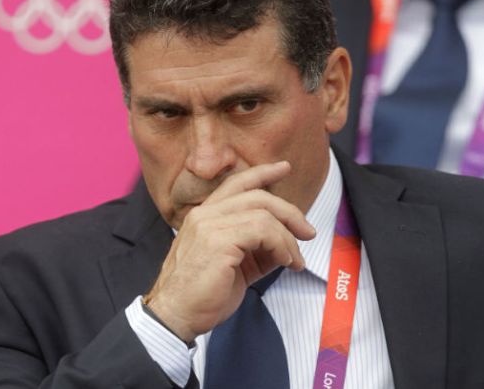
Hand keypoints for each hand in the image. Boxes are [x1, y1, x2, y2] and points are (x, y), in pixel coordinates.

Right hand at [145, 161, 316, 341]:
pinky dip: (281, 245)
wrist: (176, 316)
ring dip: (287, 237)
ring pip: (263, 214)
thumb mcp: (236, 266)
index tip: (284, 168)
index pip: (237, 184)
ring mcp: (209, 225)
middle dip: (289, 212)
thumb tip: (287, 246)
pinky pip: (262, 231)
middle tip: (308, 232)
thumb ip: (257, 250)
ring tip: (294, 260)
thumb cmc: (202, 296)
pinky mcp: (218, 241)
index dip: (263, 173)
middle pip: (257, 196)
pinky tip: (285, 262)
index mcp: (204, 216)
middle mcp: (204, 214)